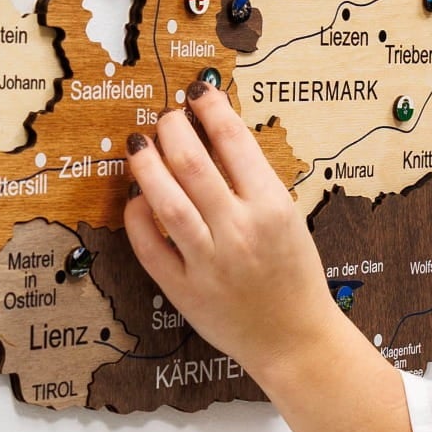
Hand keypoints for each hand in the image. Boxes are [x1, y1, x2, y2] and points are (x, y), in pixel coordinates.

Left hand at [121, 83, 352, 393]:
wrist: (295, 339)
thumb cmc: (294, 273)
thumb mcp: (288, 218)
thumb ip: (254, 181)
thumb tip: (216, 132)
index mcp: (272, 207)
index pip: (234, 139)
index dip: (209, 107)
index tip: (197, 91)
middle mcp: (239, 231)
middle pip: (191, 162)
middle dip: (172, 128)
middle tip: (166, 119)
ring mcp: (209, 262)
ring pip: (164, 200)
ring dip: (146, 165)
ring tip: (140, 145)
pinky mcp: (185, 290)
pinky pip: (149, 245)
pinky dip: (137, 216)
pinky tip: (137, 198)